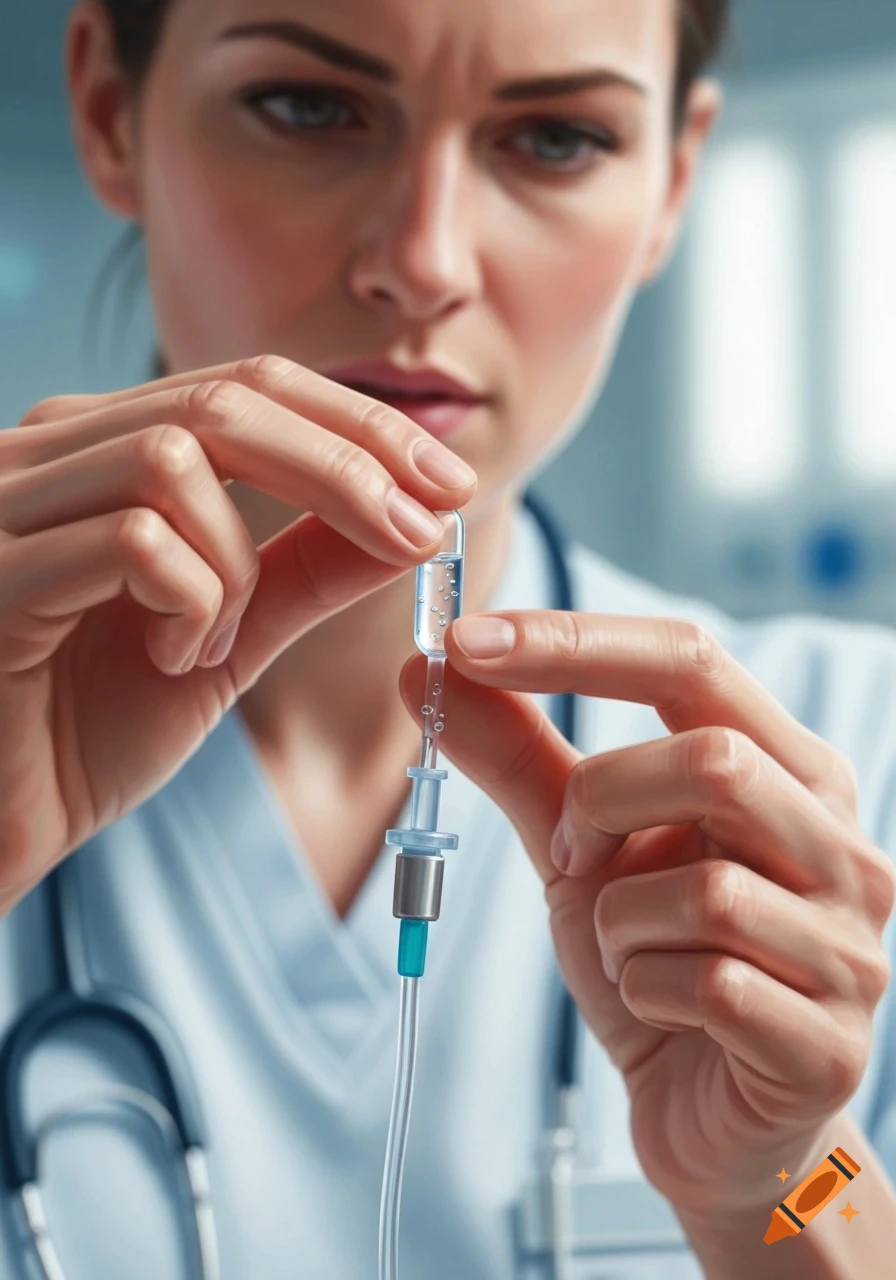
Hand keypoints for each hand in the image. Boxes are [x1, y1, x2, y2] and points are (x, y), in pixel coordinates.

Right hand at [0, 354, 475, 914]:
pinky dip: (188, 601)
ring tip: (215, 641)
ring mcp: (9, 502)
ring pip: (176, 457)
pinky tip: (169, 659)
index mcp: (103, 450)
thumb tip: (415, 517)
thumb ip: (307, 571)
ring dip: (236, 561)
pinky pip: (134, 537)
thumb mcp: (227, 637)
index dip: (359, 425)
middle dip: (347, 463)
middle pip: (226, 397)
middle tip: (419, 529)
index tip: (447, 483)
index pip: (250, 385)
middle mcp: (48, 452)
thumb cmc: (88, 727)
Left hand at [398, 610, 895, 1218]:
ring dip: (618, 921)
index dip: (575, 643)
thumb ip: (519, 759)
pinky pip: (708, 987)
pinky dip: (644, 990)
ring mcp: (847, 946)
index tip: (466, 640)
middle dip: (602, 805)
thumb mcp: (579, 850)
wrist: (708, 1115)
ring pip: (706, 888)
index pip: (693, 661)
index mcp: (788, 770)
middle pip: (714, 762)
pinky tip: (658, 1008)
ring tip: (626, 949)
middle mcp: (838, 843)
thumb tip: (427, 667)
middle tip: (568, 855)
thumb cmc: (658, 958)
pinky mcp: (827, 1044)